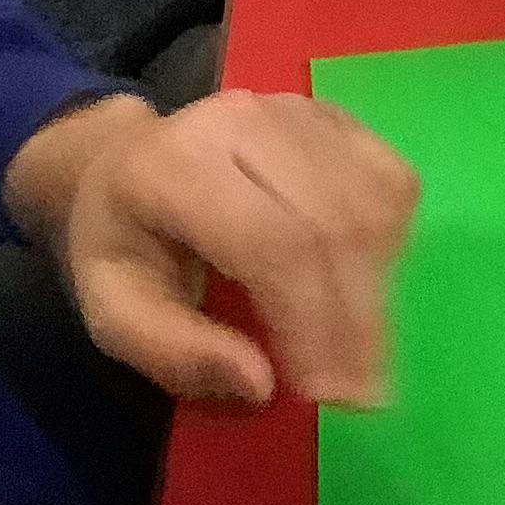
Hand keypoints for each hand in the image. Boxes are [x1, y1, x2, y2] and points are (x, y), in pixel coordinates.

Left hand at [2, 89, 419, 408]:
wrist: (126, 164)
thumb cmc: (124, 245)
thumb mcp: (113, 313)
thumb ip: (174, 353)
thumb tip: (262, 386)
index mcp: (173, 167)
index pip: (270, 241)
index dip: (312, 320)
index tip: (330, 393)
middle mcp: (241, 124)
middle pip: (331, 222)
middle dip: (356, 318)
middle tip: (363, 393)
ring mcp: (297, 112)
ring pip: (372, 200)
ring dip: (378, 288)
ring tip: (361, 348)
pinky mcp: (335, 118)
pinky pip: (391, 180)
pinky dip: (392, 243)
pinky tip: (363, 283)